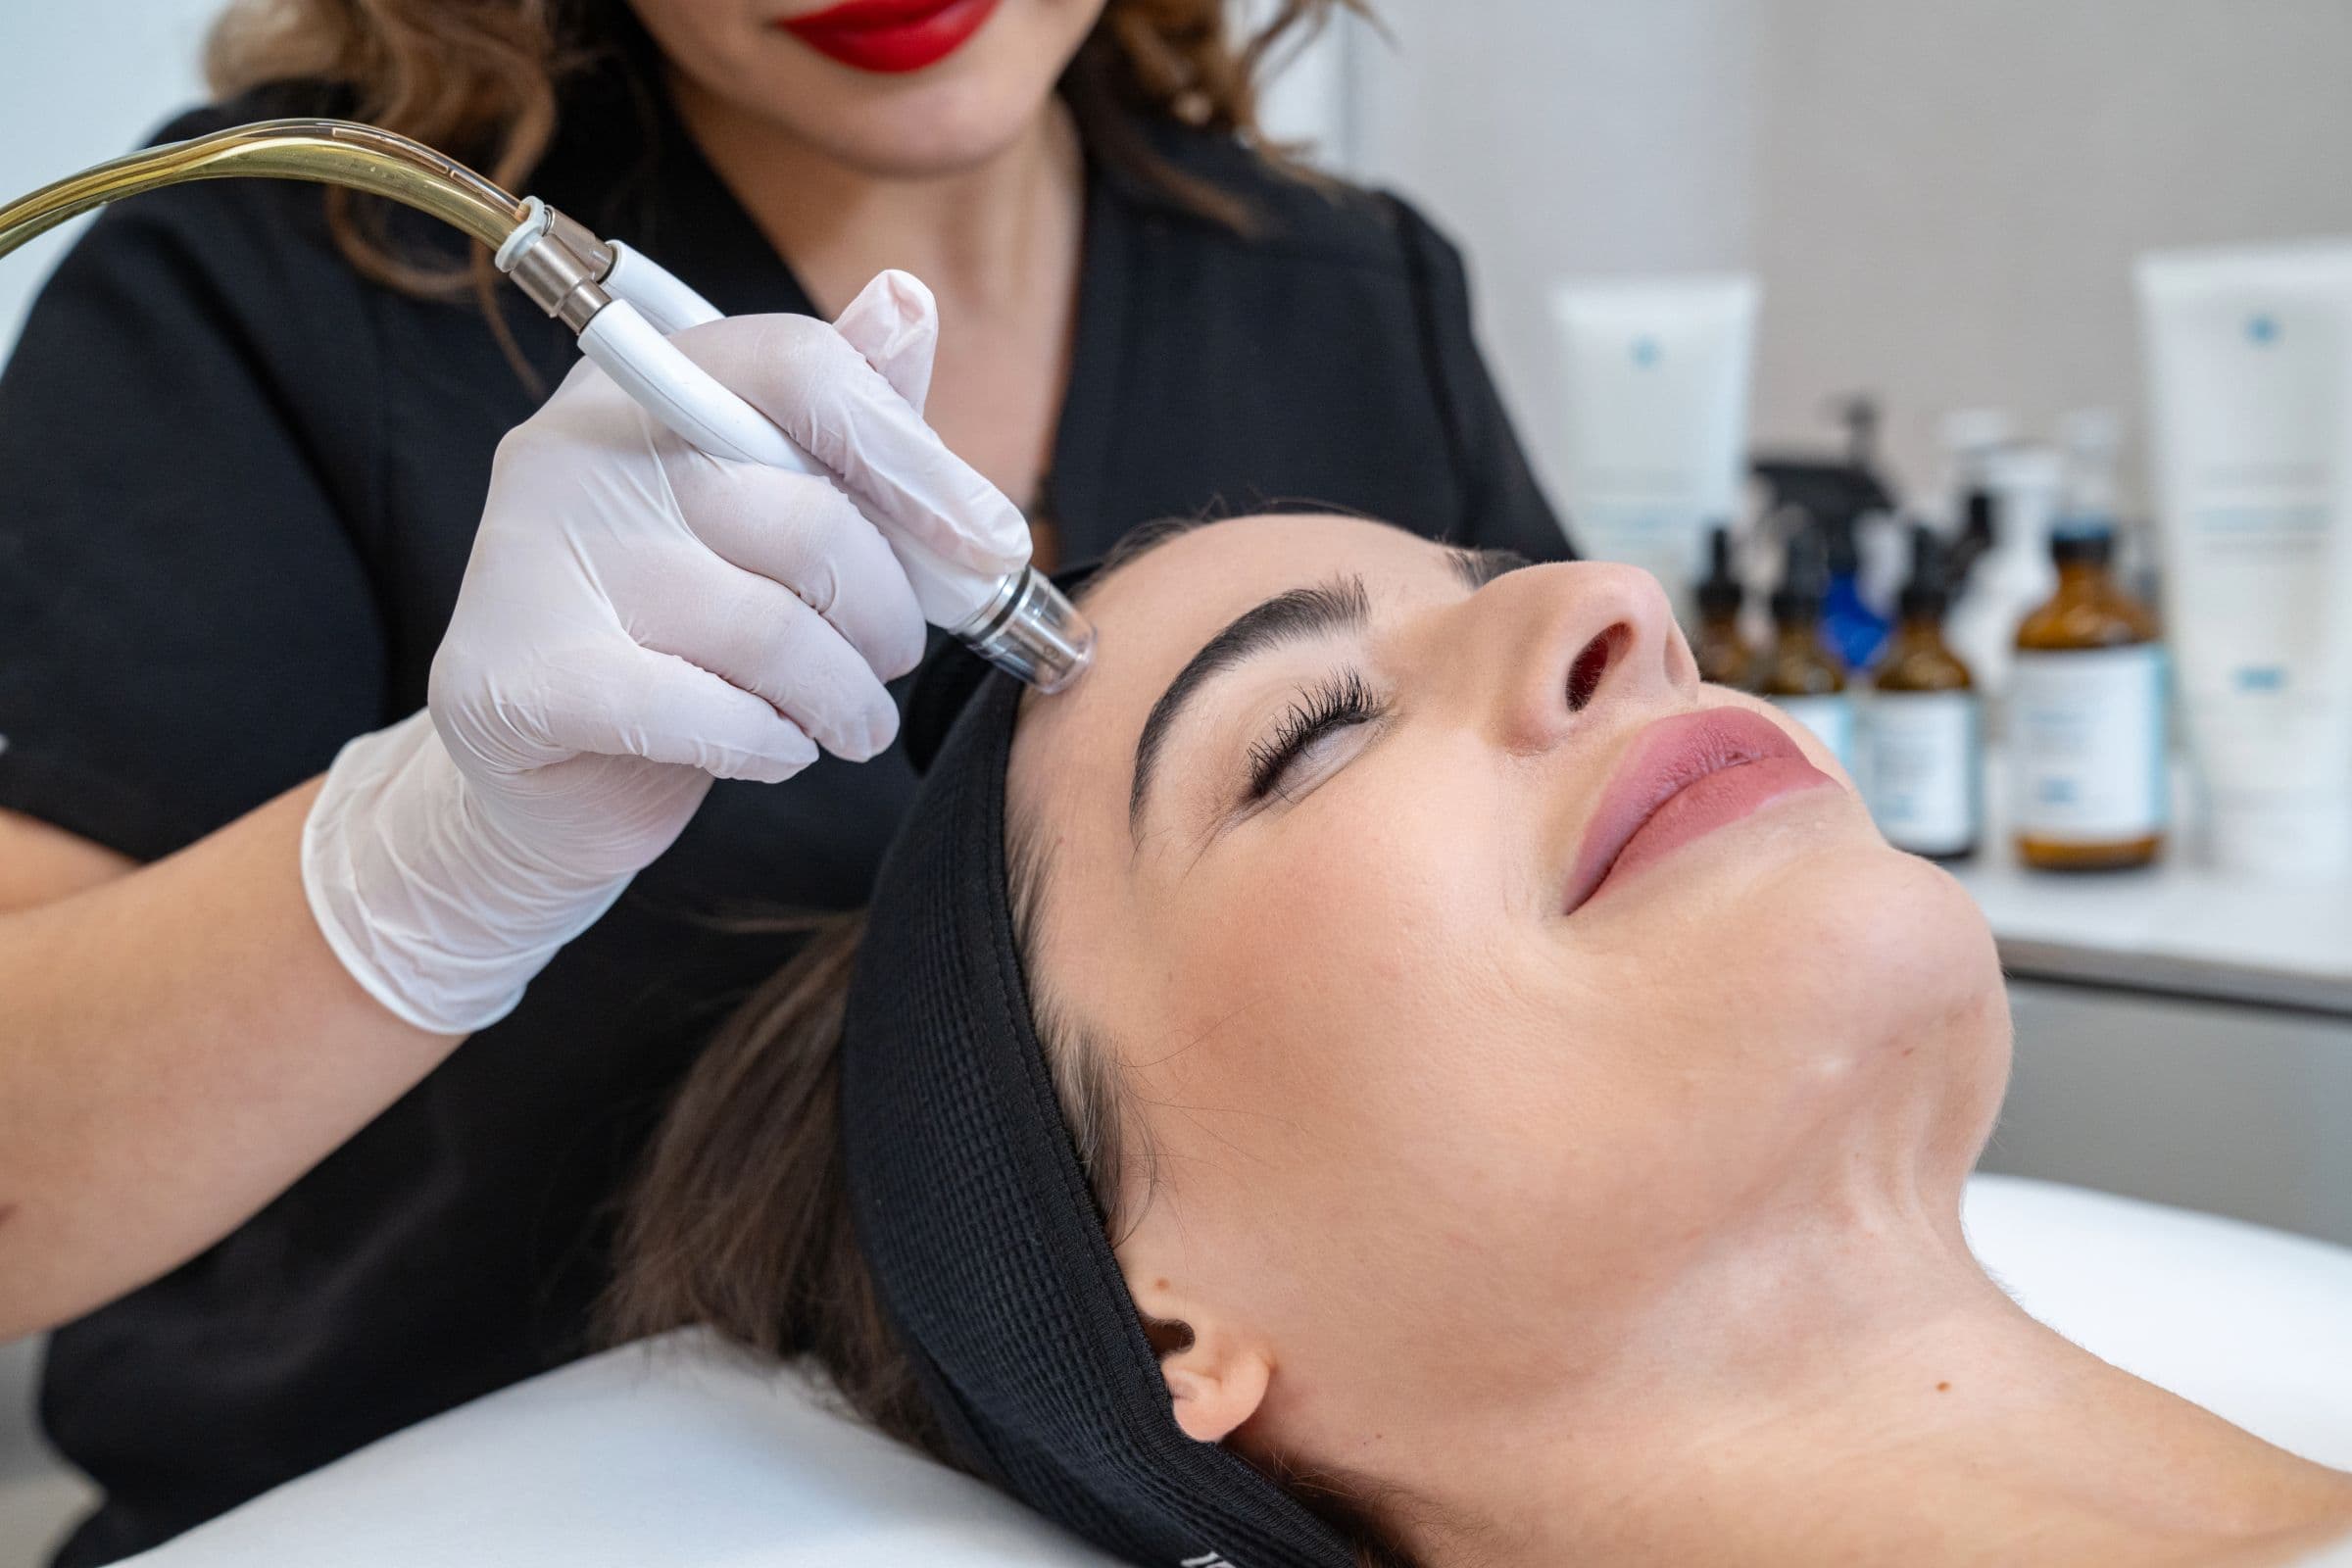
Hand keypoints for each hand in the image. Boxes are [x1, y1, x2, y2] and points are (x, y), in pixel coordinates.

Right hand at [302, 272, 1026, 1033]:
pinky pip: (704, 712)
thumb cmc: (683, 636)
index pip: (802, 369)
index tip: (991, 545)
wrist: (550, 779)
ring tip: (851, 721)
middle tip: (894, 661)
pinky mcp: (519, 678)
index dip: (916, 461)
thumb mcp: (776, 515)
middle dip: (887, 613)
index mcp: (648, 384)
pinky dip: (772, 745)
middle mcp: (577, 447)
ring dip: (843, 698)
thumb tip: (908, 301)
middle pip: (806, 515)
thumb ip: (846, 425)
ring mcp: (533, 558)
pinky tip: (776, 748)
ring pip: (768, 629)